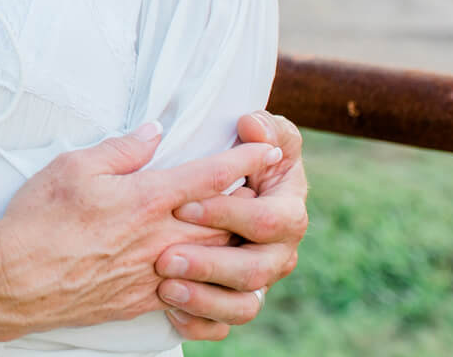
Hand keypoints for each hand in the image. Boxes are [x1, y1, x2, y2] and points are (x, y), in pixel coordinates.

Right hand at [0, 123, 282, 346]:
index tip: (268, 149)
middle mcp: (161, 236)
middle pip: (227, 219)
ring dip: (238, 241)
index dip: (243, 160)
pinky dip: (213, 282)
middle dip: (252, 202)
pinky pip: (196, 294)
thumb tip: (154, 131)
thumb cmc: (41, 218)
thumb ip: (121, 149)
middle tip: (269, 188)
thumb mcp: (74, 166)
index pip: (210, 175)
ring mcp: (158, 272)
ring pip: (218, 258)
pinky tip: (214, 273)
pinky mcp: (147, 300)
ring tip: (248, 228)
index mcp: (147, 198)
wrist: (19, 279)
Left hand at [156, 111, 309, 339]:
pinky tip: (170, 311)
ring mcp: (258, 278)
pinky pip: (224, 326)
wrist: (221, 186)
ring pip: (245, 306)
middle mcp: (279, 248)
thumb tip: (251, 124)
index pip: (271, 221)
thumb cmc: (238, 151)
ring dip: (205, 300)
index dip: (230, 215)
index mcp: (287, 207)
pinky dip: (200, 323)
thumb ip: (261, 126)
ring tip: (165, 288)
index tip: (183, 205)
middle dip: (212, 265)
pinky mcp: (234, 299)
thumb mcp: (252, 132)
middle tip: (165, 258)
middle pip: (258, 270)